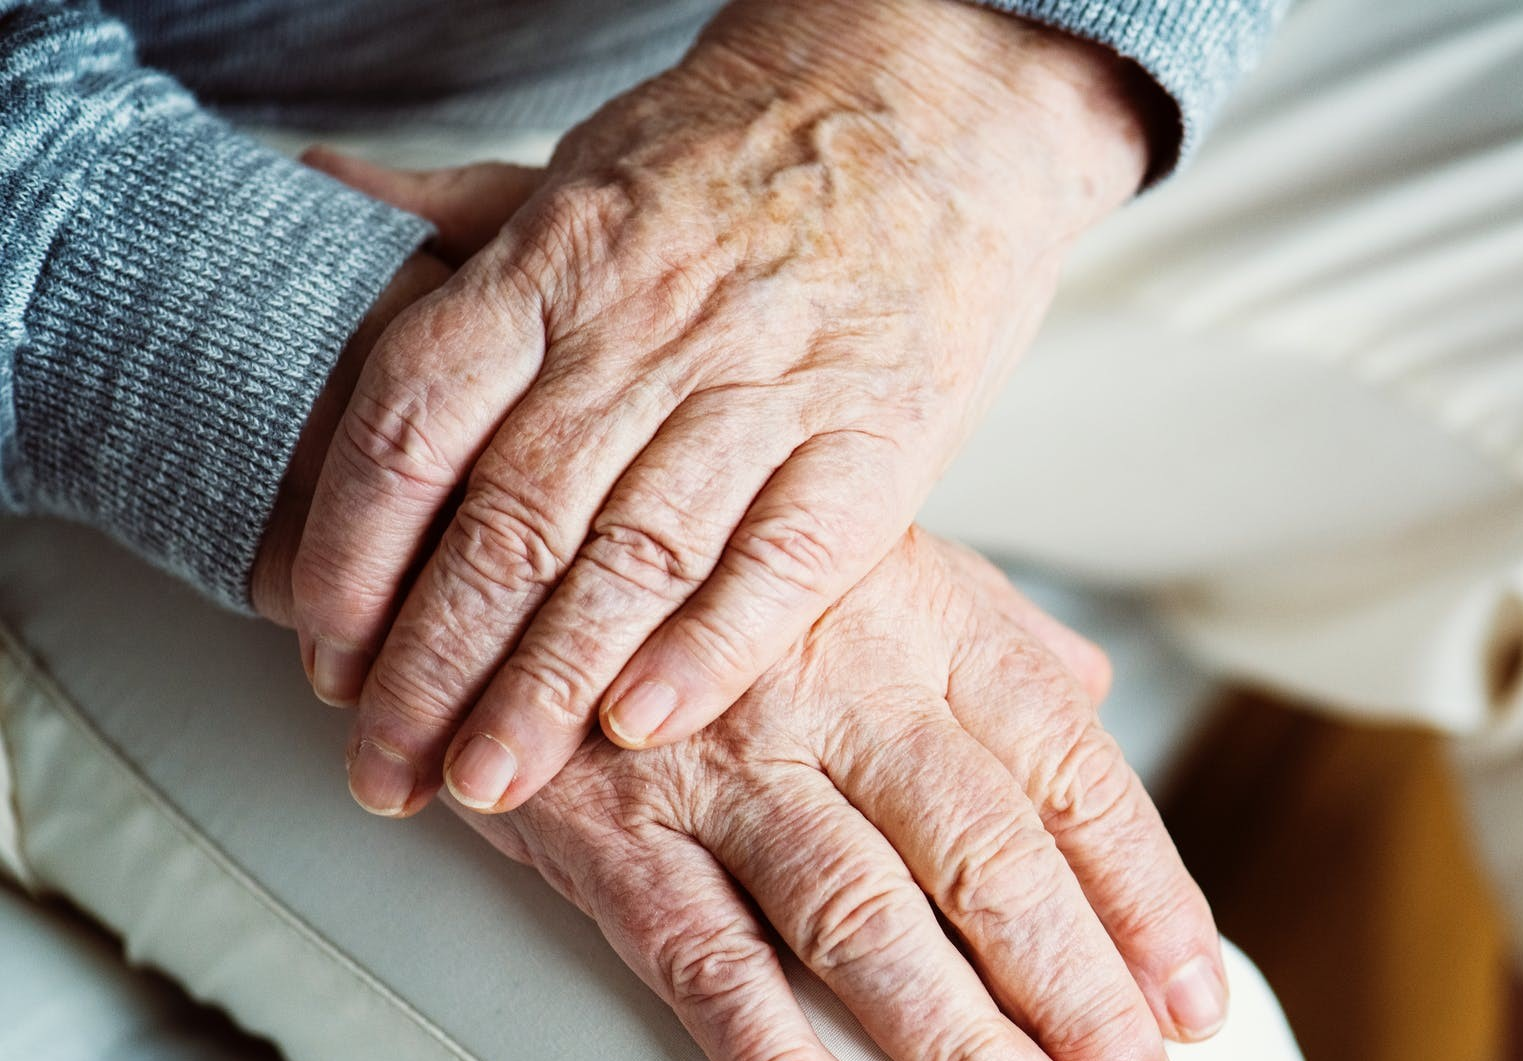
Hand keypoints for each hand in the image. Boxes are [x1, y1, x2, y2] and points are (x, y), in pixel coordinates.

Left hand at [286, 0, 1160, 819]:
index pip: (415, 424)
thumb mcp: (587, 163)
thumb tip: (326, 189)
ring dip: (548, 685)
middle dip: (433, 666)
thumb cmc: (752, 151)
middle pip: (510, 519)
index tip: (329, 656)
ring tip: (490, 780)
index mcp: (559, 260)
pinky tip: (644, 724)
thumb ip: (461, 214)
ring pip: (632, 557)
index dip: (353, 555)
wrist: (935, 101)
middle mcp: (649, 325)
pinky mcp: (878, 432)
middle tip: (390, 768)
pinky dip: (709, 647)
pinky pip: (784, 558)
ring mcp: (768, 381)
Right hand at [456, 529, 1229, 1057]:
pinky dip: (768, 1043)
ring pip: (862, 915)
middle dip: (1073, 981)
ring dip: (951, 1031)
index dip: (1142, 888)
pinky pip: (702, 951)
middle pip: (985, 852)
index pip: (1066, 768)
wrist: (517, 537)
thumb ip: (988, 630)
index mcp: (923, 620)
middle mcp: (839, 687)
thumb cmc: (716, 562)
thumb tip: (1093, 687)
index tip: (1187, 985)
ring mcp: (724, 760)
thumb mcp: (873, 553)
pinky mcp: (613, 828)